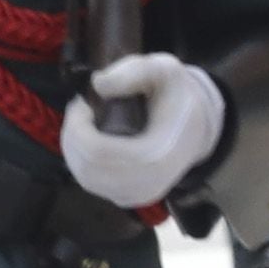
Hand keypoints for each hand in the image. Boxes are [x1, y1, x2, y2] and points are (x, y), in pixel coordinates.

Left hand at [59, 52, 224, 207]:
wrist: (196, 126)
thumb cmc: (176, 96)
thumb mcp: (164, 70)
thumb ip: (134, 71)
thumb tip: (98, 85)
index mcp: (159, 156)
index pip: (97, 151)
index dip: (78, 125)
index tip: (82, 102)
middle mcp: (148, 184)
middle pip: (86, 166)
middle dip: (72, 134)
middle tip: (79, 110)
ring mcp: (137, 195)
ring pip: (84, 177)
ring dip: (73, 147)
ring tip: (82, 123)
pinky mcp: (128, 198)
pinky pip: (91, 183)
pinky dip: (80, 161)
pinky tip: (87, 140)